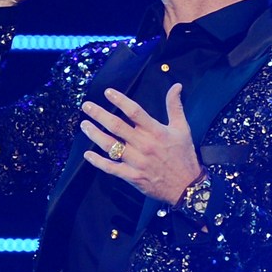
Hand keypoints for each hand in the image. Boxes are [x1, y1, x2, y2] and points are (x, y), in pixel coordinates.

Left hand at [80, 83, 201, 203]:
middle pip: (116, 126)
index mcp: (156, 131)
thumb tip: (176, 86)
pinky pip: (111, 168)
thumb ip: (175, 106)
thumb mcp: (182, 128)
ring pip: (110, 145)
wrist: (187, 186)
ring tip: (84, 125)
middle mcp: (144, 144)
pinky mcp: (132, 176)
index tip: (107, 92)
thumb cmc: (184, 155)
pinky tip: (87, 154)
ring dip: (94, 134)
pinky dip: (98, 162)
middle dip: (99, 114)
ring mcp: (136, 161)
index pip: (134, 112)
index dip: (120, 100)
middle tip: (86, 106)